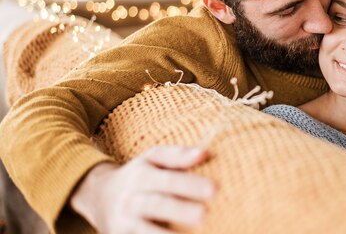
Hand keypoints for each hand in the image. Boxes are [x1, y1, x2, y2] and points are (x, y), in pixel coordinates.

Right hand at [71, 145, 213, 232]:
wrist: (98, 196)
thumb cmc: (139, 175)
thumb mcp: (152, 158)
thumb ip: (177, 155)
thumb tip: (204, 154)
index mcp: (141, 176)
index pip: (167, 179)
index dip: (189, 184)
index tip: (214, 189)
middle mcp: (130, 200)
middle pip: (157, 205)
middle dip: (180, 210)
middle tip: (204, 214)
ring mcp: (124, 223)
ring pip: (145, 231)